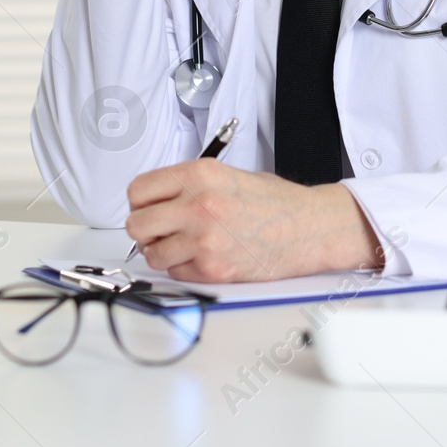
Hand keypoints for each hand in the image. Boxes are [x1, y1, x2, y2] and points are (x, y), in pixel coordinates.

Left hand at [124, 161, 384, 281]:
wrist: (310, 228)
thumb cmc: (276, 202)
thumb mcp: (228, 174)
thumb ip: (189, 185)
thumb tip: (155, 200)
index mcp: (200, 175)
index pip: (138, 190)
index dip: (139, 202)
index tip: (147, 208)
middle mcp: (198, 205)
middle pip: (137, 224)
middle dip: (145, 229)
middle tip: (160, 230)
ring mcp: (204, 240)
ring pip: (153, 253)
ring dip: (163, 252)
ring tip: (185, 244)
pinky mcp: (213, 269)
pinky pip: (175, 272)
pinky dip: (184, 268)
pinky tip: (204, 257)